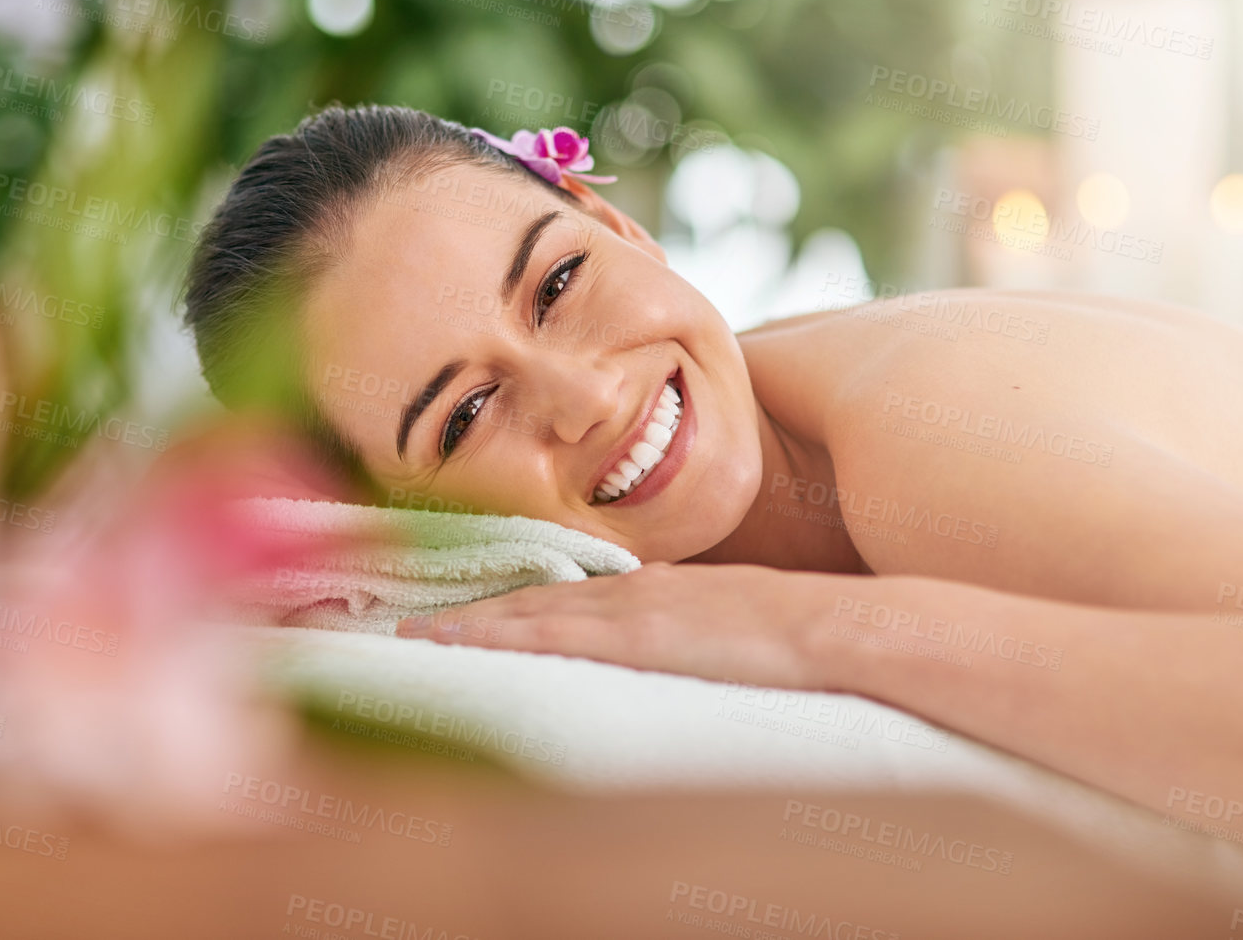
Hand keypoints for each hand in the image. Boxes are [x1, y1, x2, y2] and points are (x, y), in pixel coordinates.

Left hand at [394, 562, 848, 690]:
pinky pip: (545, 635)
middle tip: (415, 619)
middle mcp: (630, 590)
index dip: (515, 602)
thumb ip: (694, 633)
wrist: (827, 627)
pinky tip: (458, 640)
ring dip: (471, 621)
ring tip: (417, 632)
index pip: (568, 594)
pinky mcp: (628, 636)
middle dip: (475, 607)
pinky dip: (495, 635)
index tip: (471, 611)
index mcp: (656, 589)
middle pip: (535, 597)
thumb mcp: (734, 626)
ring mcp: (626, 610)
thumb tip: (671, 652)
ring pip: (529, 611)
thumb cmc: (796, 634)